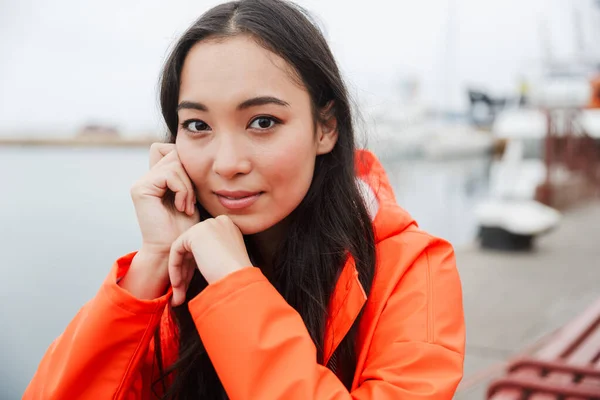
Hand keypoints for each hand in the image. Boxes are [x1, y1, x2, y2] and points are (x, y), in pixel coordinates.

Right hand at [122, 143, 199, 298]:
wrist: (173, 250)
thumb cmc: (186, 227)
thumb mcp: (191, 195)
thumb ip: (186, 174)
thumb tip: (191, 152)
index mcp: (157, 178)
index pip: (172, 151)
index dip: (187, 164)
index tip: (193, 191)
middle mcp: (147, 178)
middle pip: (173, 152)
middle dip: (189, 174)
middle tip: (192, 199)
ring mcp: (142, 182)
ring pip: (174, 163)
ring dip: (188, 186)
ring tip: (188, 206)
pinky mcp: (140, 189)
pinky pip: (169, 174)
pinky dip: (182, 189)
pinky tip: (182, 207)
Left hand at [169, 215, 252, 305]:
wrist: (238, 279)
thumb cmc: (236, 277)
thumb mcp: (227, 260)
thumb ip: (213, 255)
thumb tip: (199, 262)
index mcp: (229, 228)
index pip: (206, 246)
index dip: (196, 266)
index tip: (191, 284)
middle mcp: (219, 222)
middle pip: (194, 248)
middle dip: (186, 272)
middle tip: (181, 293)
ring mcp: (207, 225)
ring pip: (185, 250)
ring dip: (180, 274)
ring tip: (178, 296)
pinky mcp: (195, 233)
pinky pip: (177, 250)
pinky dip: (175, 268)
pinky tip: (177, 284)